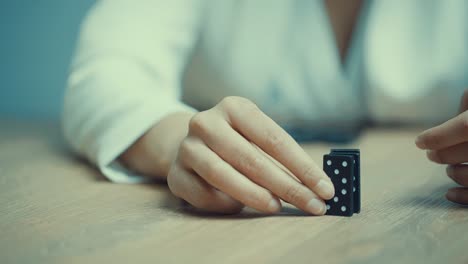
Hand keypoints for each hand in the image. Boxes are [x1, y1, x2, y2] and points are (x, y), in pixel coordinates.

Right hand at [167, 96, 334, 213]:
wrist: (191, 144)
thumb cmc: (237, 142)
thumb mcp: (256, 137)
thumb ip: (280, 157)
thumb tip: (316, 186)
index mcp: (234, 107)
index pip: (274, 139)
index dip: (303, 167)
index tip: (326, 189)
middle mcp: (207, 122)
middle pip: (252, 159)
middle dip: (287, 187)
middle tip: (312, 206)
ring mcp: (187, 147)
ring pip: (223, 175)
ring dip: (255, 196)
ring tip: (277, 207)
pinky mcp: (176, 174)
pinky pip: (203, 194)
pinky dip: (225, 203)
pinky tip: (239, 206)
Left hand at [415, 90, 467, 204]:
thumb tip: (459, 108)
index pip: (465, 127)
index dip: (438, 136)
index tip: (420, 142)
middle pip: (466, 151)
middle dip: (444, 155)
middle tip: (431, 155)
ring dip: (456, 175)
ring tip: (449, 170)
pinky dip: (465, 197)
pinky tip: (450, 194)